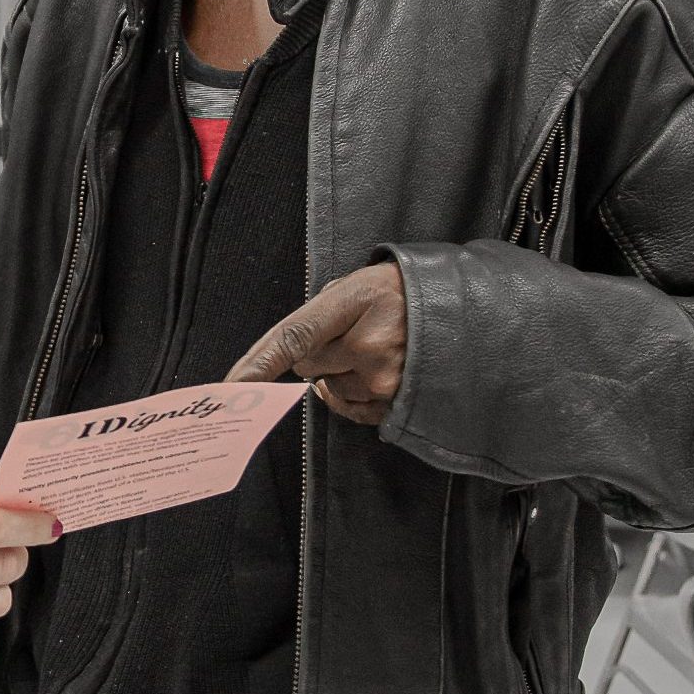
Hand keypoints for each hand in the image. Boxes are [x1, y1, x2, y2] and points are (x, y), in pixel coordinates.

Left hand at [227, 262, 406, 427]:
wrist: (463, 309)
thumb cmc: (402, 292)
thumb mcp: (359, 285)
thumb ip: (320, 317)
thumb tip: (290, 358)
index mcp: (356, 300)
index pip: (294, 336)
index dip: (259, 363)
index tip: (231, 386)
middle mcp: (369, 344)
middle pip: (308, 365)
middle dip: (318, 352)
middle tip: (353, 332)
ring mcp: (385, 378)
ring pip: (330, 388)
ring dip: (340, 373)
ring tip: (376, 348)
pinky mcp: (397, 403)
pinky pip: (351, 408)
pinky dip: (354, 393)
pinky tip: (377, 372)